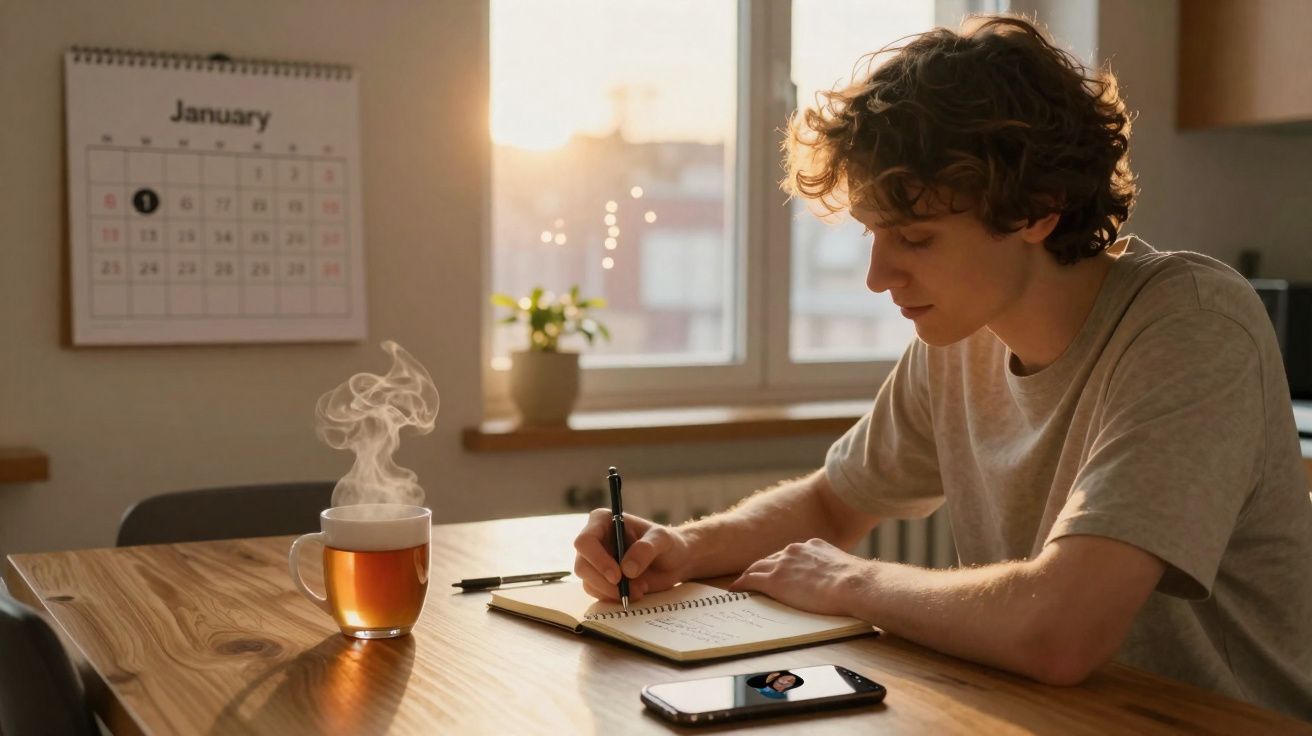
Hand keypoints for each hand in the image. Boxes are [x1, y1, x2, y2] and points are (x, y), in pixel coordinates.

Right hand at [573, 509, 691, 602]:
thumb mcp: (663, 540)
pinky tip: (636, 592)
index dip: (597, 560)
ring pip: (588, 583)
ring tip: (640, 590)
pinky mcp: (601, 580)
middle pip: (582, 566)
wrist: (675, 563)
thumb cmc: (668, 544)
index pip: (585, 541)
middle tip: (629, 590)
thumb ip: (646, 549)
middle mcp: (594, 541)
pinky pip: (598, 594)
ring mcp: (595, 562)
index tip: (617, 575)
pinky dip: (616, 598)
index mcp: (603, 521)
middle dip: (605, 582)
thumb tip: (626, 569)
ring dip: (613, 592)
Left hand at [728, 538, 871, 617]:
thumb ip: (835, 572)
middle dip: (762, 568)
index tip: (776, 570)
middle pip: (770, 558)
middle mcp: (794, 550)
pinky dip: (741, 585)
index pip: (789, 554)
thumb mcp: (845, 569)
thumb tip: (840, 584)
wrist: (855, 585)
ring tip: (741, 584)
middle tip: (752, 577)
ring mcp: (783, 564)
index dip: (780, 563)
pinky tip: (735, 590)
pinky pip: (751, 580)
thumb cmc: (858, 584)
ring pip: (757, 567)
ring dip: (749, 575)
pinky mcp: (775, 580)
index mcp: (812, 546)